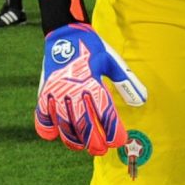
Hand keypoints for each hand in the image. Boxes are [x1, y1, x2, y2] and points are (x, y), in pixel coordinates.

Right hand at [33, 16, 148, 155]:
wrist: (64, 33)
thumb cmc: (92, 48)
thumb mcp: (112, 62)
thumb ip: (126, 82)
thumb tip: (142, 101)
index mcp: (92, 81)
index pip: (104, 112)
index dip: (112, 129)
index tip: (118, 142)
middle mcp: (73, 88)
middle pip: (83, 122)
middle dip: (93, 140)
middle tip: (100, 151)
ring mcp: (55, 91)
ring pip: (63, 122)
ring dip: (72, 138)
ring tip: (80, 147)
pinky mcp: (44, 91)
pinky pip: (42, 114)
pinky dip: (46, 126)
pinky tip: (53, 136)